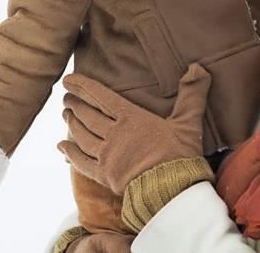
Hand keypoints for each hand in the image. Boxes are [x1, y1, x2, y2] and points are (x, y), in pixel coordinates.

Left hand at [58, 64, 210, 194]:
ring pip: (82, 136)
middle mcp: (114, 134)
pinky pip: (81, 162)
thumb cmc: (179, 154)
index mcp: (131, 118)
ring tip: (65, 114)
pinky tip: (61, 147)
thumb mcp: (188, 121)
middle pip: (88, 115)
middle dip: (75, 103)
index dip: (84, 86)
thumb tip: (198, 67)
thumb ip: (192, 94)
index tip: (69, 79)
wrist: (169, 191)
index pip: (102, 96)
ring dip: (71, 123)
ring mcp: (106, 156)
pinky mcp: (104, 176)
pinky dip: (69, 154)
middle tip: (66, 96)